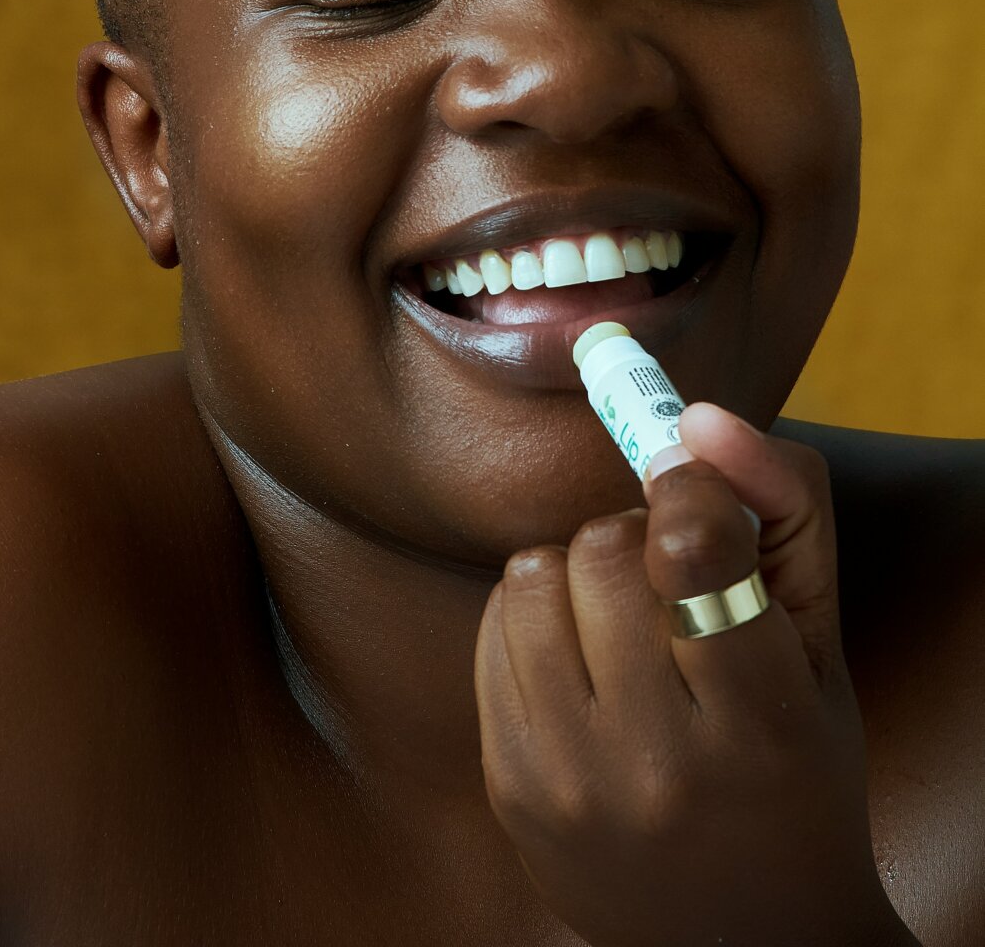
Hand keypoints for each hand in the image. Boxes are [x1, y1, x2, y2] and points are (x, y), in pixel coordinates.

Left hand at [474, 405, 918, 946]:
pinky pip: (496, 624)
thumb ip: (782, 508)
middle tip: (671, 578)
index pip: (693, 548)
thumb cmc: (798, 768)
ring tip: (624, 618)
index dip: (688, 485)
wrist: (746, 935)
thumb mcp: (819, 643)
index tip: (690, 480)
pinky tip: (583, 654)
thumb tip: (697, 419)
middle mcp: (656, 763)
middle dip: (640, 537)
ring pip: (536, 573)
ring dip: (581, 569)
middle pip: (606, 547)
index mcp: (760, 726)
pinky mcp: (509, 783)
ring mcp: (569, 781)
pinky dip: (538, 612)